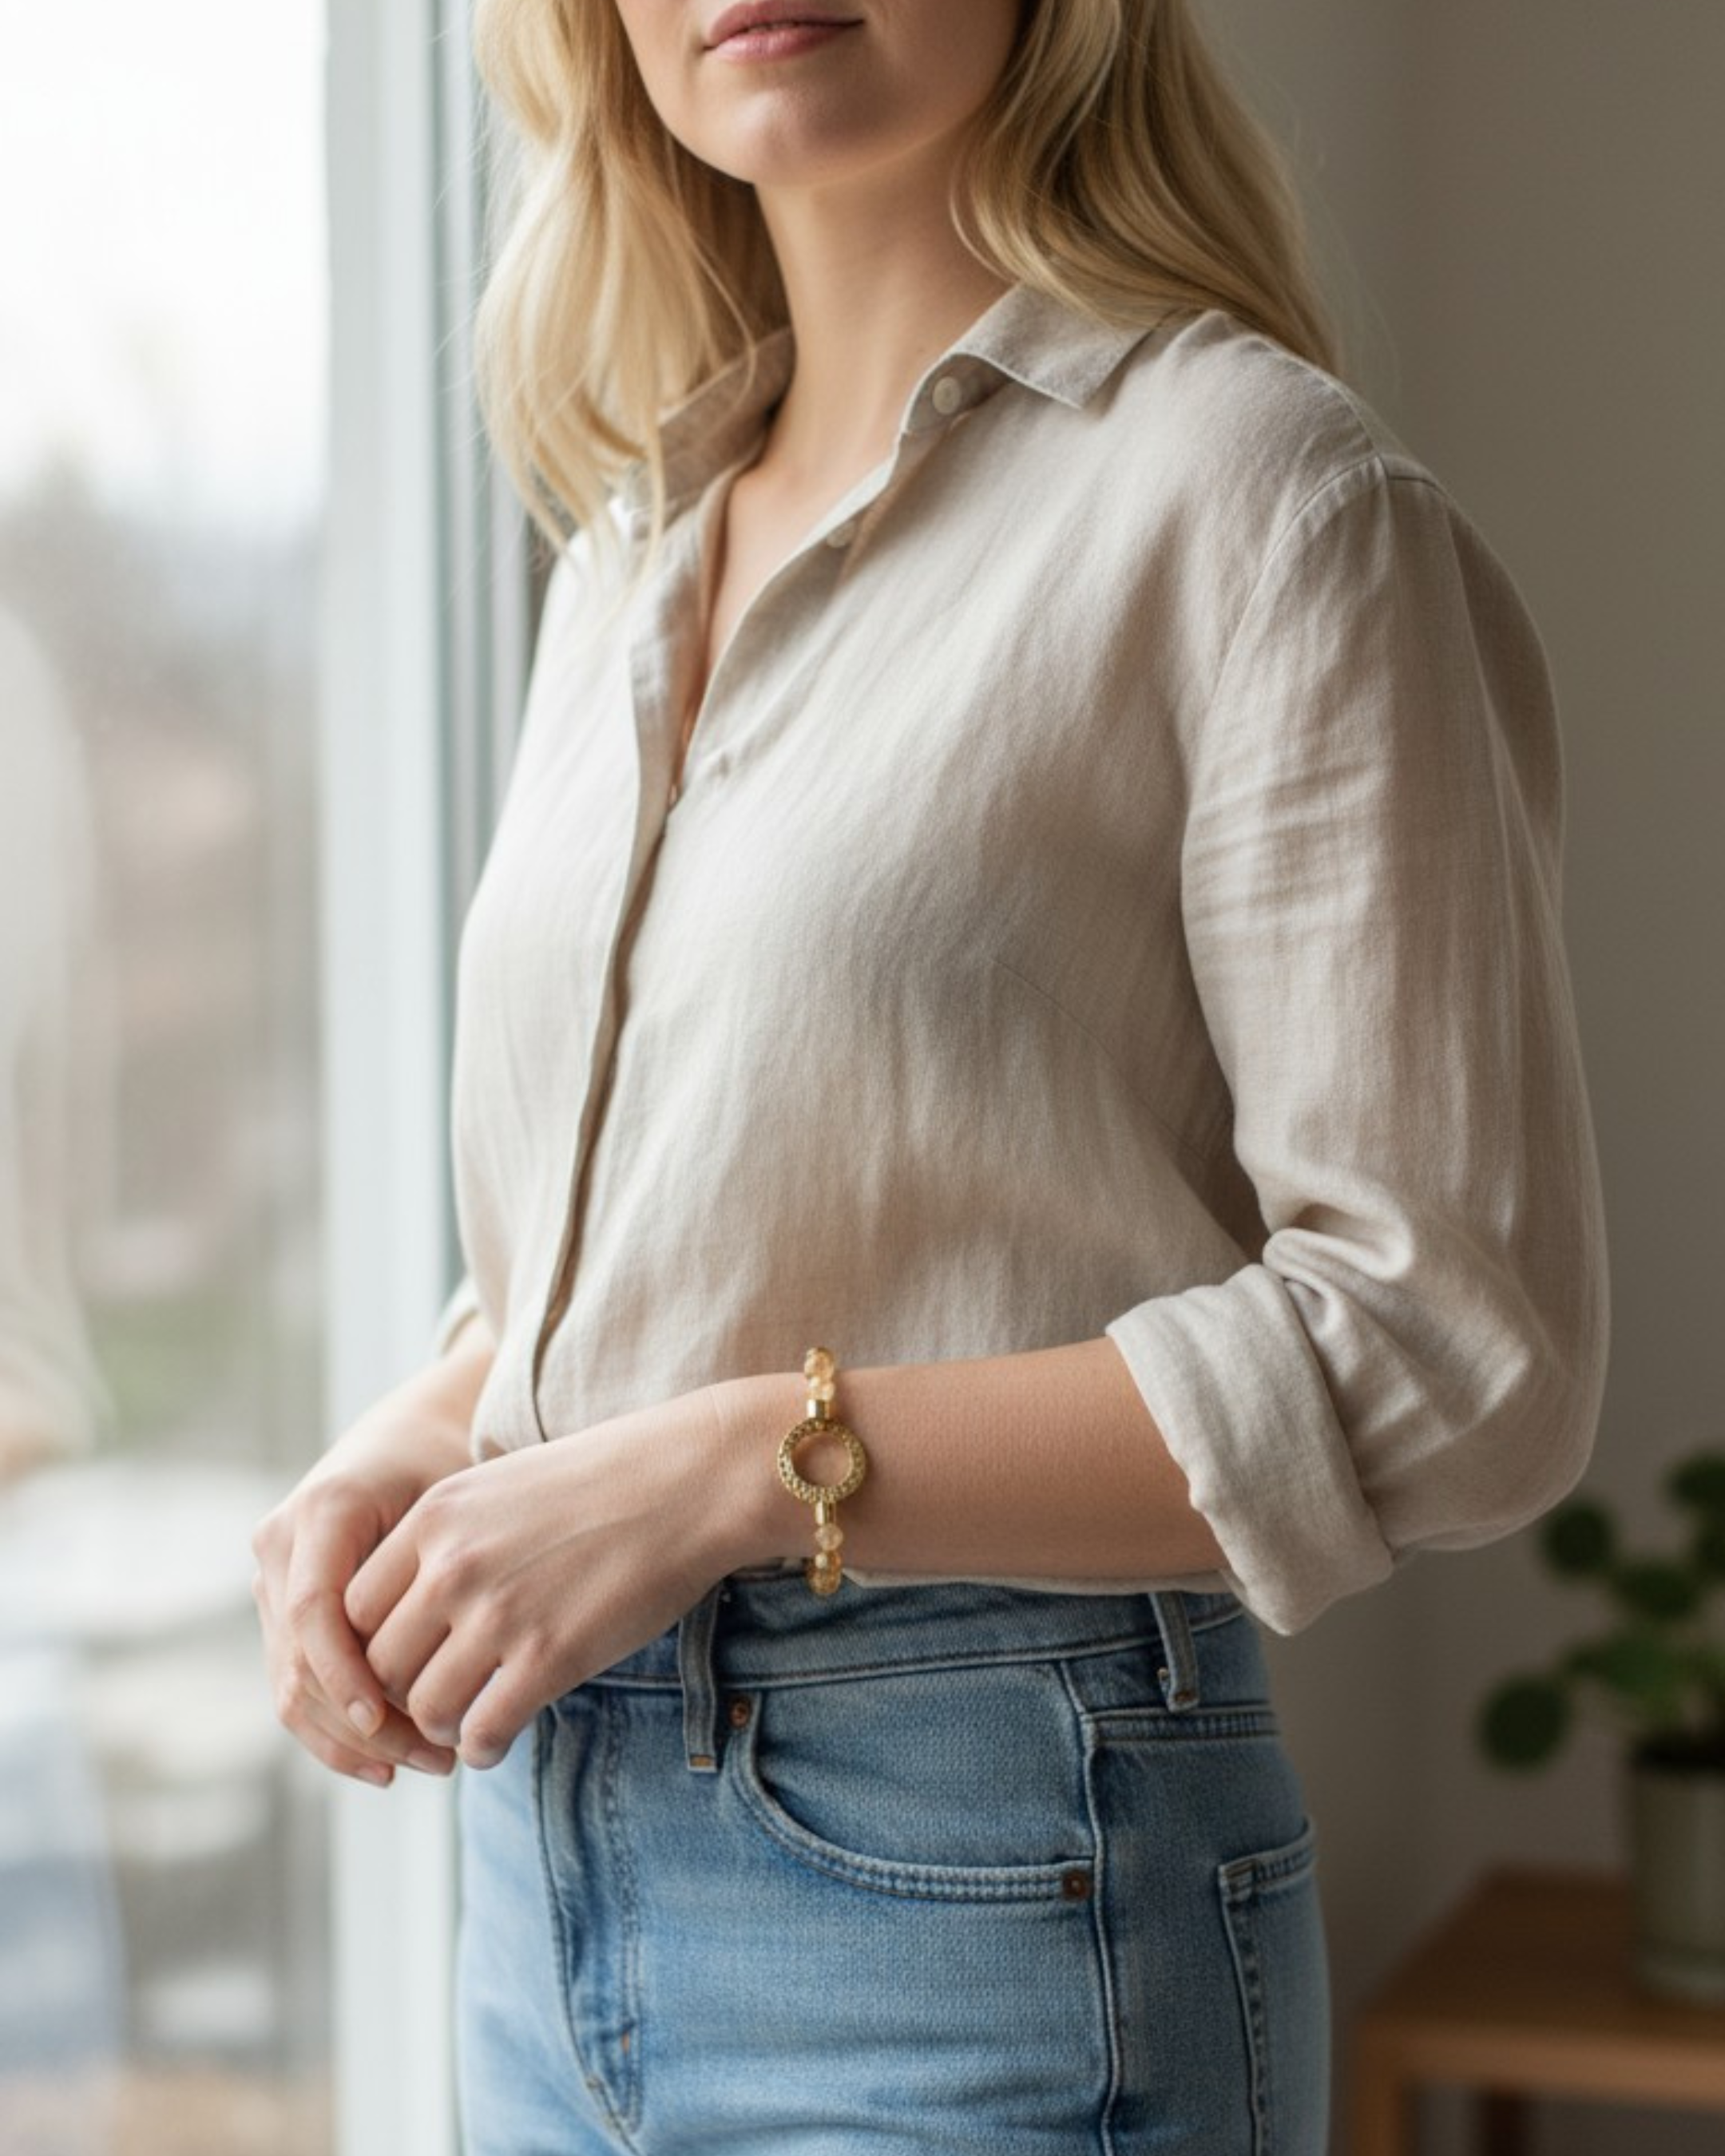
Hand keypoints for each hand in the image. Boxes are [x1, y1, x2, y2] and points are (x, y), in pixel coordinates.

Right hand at [252, 1333, 490, 1785]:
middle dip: (363, 1724)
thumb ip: (438, 1565)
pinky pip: (295, 1684)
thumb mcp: (452, 1498)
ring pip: (291, 1685)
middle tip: (437, 1756)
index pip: (314, 1611)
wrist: (409, 1433)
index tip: (392, 1719)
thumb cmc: (447, 1462)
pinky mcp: (281, 1609)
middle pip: (299, 1660)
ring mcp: (273, 1579)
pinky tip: (385, 1764)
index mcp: (322, 1511)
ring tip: (422, 1765)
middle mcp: (281, 1545)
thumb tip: (458, 1659)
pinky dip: (336, 1730)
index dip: (346, 1674)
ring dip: (351, 1739)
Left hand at [343, 1387, 764, 1770]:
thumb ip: (449, 1536)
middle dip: (397, 1696)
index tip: (400, 1660)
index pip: (351, 1607)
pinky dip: (480, 1748)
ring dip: (437, 1728)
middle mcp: (452, 1566)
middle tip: (427, 1705)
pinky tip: (496, 1739)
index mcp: (433, 1517)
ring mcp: (499, 1613)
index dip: (368, 1646)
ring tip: (463, 1724)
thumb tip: (416, 1596)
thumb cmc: (606, 1481)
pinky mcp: (548, 1657)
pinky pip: (481, 1731)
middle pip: (378, 1663)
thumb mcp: (502, 1486)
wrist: (691, 1480)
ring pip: (422, 1707)